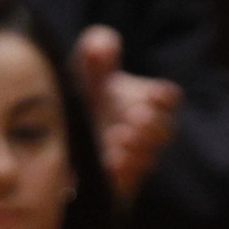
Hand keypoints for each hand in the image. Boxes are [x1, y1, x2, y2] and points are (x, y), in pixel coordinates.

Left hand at [72, 26, 180, 201]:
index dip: (164, 97)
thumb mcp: (85, 70)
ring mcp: (135, 158)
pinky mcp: (122, 183)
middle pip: (165, 130)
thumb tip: (103, 45)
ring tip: (120, 137)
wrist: (60, 140)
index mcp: (144, 102)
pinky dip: (123, 172)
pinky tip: (110, 161)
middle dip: (154, 124)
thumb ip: (95, 50)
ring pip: (149, 157)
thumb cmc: (82, 99)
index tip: (153, 94)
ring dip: (138, 147)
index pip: (168, 99)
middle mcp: (145, 132)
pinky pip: (130, 182)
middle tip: (136, 116)